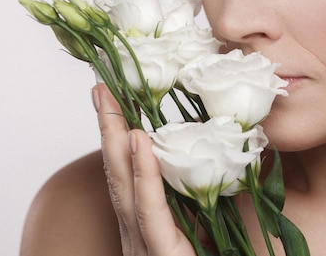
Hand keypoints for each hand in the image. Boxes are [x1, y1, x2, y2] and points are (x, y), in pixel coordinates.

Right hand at [93, 84, 195, 255]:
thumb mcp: (210, 226)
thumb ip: (209, 195)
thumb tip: (226, 152)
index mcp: (148, 223)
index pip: (128, 172)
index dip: (118, 135)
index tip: (114, 99)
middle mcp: (138, 230)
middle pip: (117, 171)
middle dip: (107, 128)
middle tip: (99, 87)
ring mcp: (143, 243)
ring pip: (124, 185)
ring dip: (115, 140)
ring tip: (110, 102)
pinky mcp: (160, 254)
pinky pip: (150, 210)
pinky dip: (143, 174)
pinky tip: (138, 142)